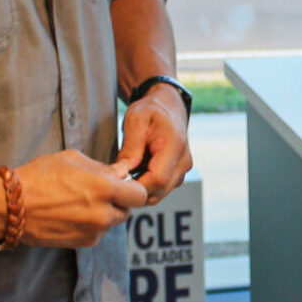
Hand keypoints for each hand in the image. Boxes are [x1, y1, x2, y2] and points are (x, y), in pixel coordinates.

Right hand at [13, 148, 151, 246]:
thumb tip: (122, 173)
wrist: (10, 206)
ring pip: (112, 222)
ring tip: (81, 202)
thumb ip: (103, 168)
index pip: (140, 195)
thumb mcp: (72, 159)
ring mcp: (93, 231)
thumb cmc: (39, 176)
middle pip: (127, 210)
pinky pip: (97, 233)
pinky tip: (73, 214)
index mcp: (105, 189)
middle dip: (119, 201)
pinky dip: (92, 225)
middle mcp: (103, 214)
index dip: (133, 188)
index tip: (123, 184)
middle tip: (100, 192)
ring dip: (105, 213)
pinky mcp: (82, 243)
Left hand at [112, 90, 192, 204]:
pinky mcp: (179, 175)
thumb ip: (131, 146)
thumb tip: (123, 171)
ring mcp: (183, 170)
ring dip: (141, 188)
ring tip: (128, 172)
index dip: (136, 185)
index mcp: (175, 146)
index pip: (158, 179)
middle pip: (159, 191)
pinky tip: (137, 172)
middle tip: (118, 177)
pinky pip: (161, 190)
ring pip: (159, 194)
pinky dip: (147, 186)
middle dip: (136, 189)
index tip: (118, 180)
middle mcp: (183, 161)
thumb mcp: (135, 120)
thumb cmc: (151, 111)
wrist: (168, 107)